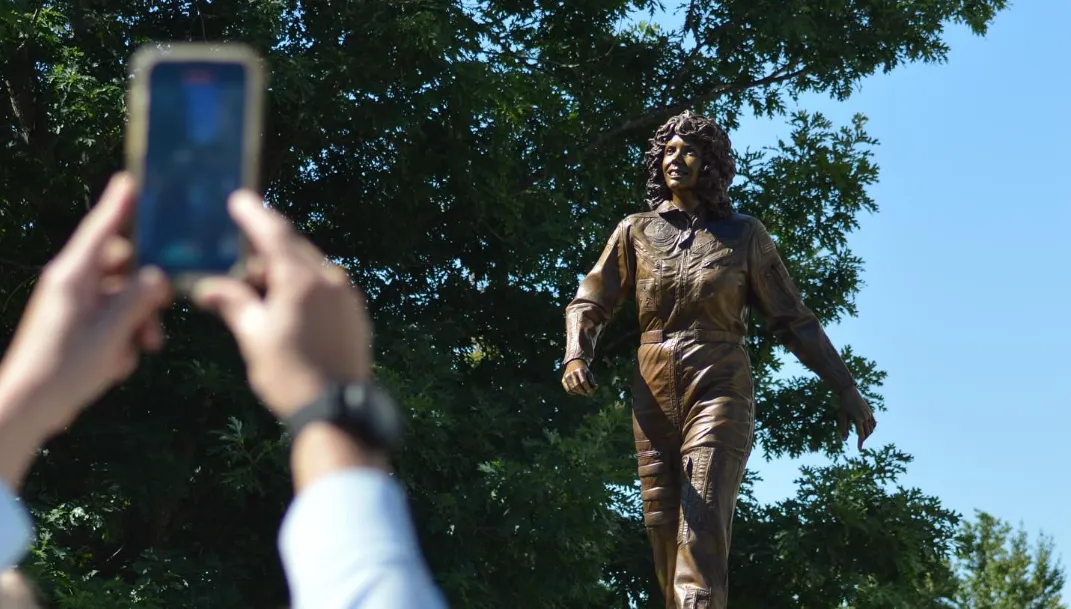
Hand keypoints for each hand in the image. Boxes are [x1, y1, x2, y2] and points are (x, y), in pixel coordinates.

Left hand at [0, 173, 170, 436]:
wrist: (30, 406)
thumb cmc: (64, 367)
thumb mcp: (112, 333)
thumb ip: (139, 300)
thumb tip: (158, 276)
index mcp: (74, 275)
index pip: (102, 228)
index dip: (119, 203)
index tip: (132, 179)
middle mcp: (73, 283)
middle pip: (123, 264)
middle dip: (146, 287)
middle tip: (163, 307)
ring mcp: (75, 305)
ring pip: (123, 295)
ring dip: (139, 319)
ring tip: (145, 346)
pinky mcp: (78, 326)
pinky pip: (113, 318)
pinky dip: (123, 337)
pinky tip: (120, 362)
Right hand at [191, 191, 371, 417]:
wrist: (337, 411)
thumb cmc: (291, 376)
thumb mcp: (254, 337)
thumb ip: (233, 303)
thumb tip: (208, 286)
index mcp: (303, 280)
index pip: (274, 234)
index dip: (254, 215)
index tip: (239, 199)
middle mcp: (331, 281)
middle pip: (293, 250)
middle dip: (264, 250)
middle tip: (237, 258)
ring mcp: (347, 297)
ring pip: (311, 269)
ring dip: (283, 272)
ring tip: (257, 291)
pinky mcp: (355, 315)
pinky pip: (325, 288)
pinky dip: (303, 287)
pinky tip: (286, 306)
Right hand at [561, 359, 596, 396]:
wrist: (574, 363)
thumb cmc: (583, 370)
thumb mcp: (589, 373)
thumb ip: (592, 381)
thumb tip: (595, 389)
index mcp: (580, 370)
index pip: (583, 382)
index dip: (588, 388)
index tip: (591, 392)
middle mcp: (572, 373)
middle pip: (577, 386)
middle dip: (583, 392)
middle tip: (587, 394)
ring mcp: (567, 376)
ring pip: (572, 388)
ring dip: (578, 393)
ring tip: (583, 392)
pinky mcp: (563, 379)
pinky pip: (568, 390)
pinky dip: (573, 393)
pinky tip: (577, 392)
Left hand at [838, 386, 876, 449]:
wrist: (849, 391)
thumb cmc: (844, 404)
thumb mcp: (842, 416)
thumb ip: (844, 428)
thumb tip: (844, 440)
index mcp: (858, 419)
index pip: (861, 435)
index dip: (860, 442)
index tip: (859, 449)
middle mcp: (865, 417)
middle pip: (867, 433)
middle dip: (864, 439)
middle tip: (859, 443)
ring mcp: (869, 414)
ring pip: (871, 428)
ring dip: (868, 434)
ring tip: (862, 437)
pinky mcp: (870, 411)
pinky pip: (873, 422)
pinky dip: (872, 427)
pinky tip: (868, 429)